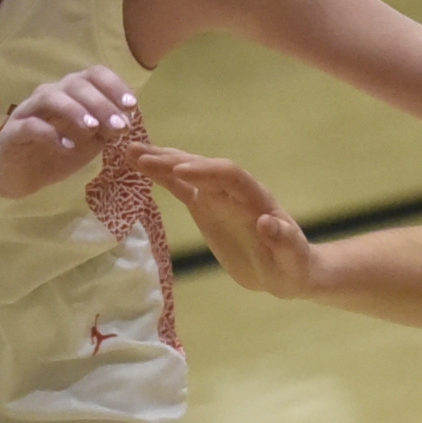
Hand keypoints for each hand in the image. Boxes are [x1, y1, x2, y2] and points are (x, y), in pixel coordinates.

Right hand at [0, 65, 133, 200]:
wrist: (21, 174)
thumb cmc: (61, 151)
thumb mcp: (92, 142)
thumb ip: (108, 130)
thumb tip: (127, 120)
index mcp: (73, 92)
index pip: (94, 74)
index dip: (114, 85)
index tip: (131, 105)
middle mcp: (51, 94)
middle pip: (75, 84)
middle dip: (101, 103)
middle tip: (120, 125)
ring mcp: (29, 110)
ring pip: (50, 96)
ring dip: (75, 110)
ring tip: (93, 129)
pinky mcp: (13, 131)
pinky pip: (30, 125)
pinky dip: (50, 134)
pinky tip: (67, 147)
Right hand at [137, 147, 313, 296]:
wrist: (287, 269)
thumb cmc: (292, 265)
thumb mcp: (292, 259)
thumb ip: (283, 241)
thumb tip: (268, 223)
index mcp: (257, 199)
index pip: (230, 176)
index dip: (206, 171)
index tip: (179, 171)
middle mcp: (235, 191)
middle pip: (204, 167)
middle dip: (174, 160)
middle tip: (139, 155)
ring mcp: (218, 197)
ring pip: (188, 172)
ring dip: (161, 161)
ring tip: (129, 152)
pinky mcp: (205, 207)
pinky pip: (181, 187)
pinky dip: (160, 176)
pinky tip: (138, 167)